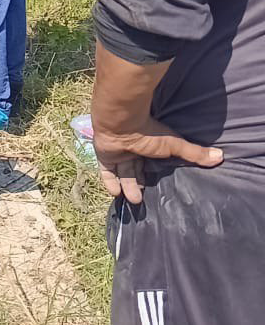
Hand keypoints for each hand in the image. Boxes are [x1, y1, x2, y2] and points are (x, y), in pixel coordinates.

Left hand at [93, 118, 222, 203]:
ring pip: (123, 174)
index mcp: (149, 146)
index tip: (158, 188)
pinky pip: (107, 172)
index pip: (152, 163)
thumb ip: (194, 152)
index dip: (154, 174)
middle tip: (142, 200)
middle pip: (136, 171)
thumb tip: (220, 157)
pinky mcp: (105, 156)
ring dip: (128, 187)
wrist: (121, 122)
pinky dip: (110, 183)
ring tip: (135, 202)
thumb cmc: (149, 131)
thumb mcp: (174, 145)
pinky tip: (115, 194)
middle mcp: (133, 150)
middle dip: (139, 184)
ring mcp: (118, 153)